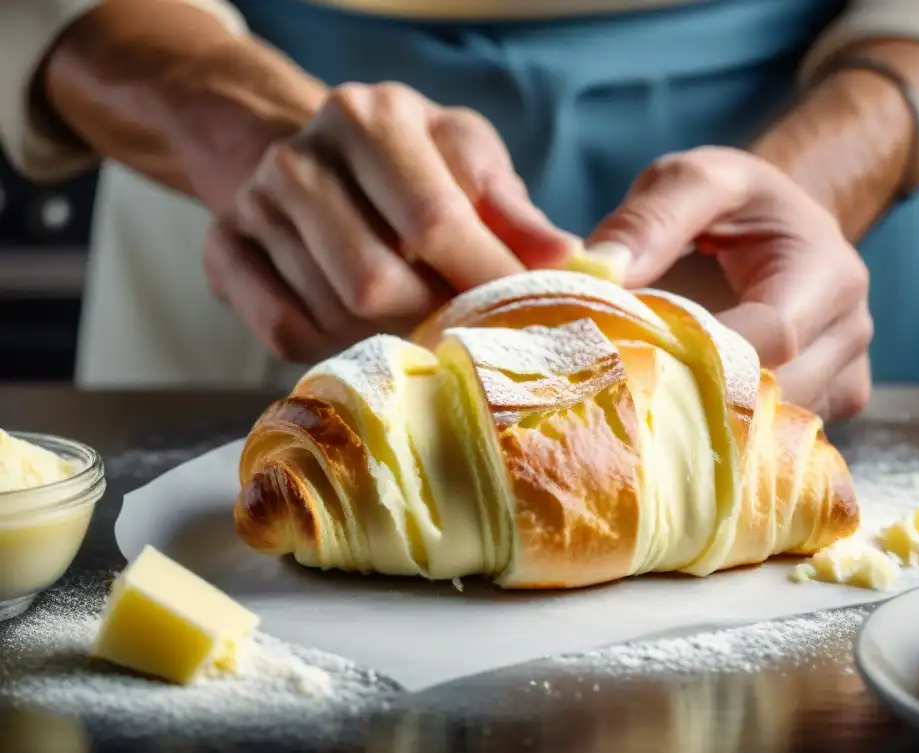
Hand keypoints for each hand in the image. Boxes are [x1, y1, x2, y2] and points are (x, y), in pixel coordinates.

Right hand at [203, 82, 574, 363]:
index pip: (433, 221)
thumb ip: (515, 214)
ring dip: (387, 334)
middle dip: (432, 318)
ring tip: (415, 317)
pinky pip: (284, 331)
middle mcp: (301, 158)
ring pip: (333, 315)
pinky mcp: (223, 252)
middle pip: (375, 283)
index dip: (484, 281)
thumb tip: (573, 260)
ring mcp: (253, 206)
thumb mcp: (469, 165)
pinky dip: (334, 344)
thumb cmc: (409, 166)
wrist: (311, 156)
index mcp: (371, 119)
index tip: (523, 317)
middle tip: (463, 327)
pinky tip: (360, 326)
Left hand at [586, 147, 872, 419]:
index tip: (632, 355)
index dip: (703, 354)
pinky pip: (770, 442)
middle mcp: (847, 335)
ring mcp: (841, 379)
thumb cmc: (737, 203)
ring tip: (644, 398)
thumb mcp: (693, 180)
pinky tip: (676, 415)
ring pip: (770, 430)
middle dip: (696, 396)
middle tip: (622, 389)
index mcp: (829, 275)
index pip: (774, 338)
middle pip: (774, 395)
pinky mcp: (822, 409)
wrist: (781, 226)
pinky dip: (720, 433)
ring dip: (703, 421)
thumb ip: (649, 218)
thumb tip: (599, 270)